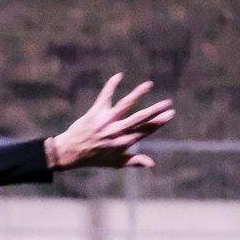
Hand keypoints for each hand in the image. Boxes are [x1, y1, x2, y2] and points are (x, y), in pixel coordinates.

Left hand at [45, 75, 174, 170]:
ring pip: (124, 105)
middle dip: (154, 111)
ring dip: (137, 94)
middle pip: (139, 119)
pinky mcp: (95, 113)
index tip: (170, 114)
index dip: (158, 123)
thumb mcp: (115, 163)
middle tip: (168, 103)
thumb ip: (134, 161)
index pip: (145, 130)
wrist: (69, 153)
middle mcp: (116, 131)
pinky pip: (104, 96)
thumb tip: (152, 163)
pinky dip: (111, 86)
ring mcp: (105, 121)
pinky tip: (119, 75)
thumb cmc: (94, 158)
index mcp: (123, 143)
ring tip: (148, 84)